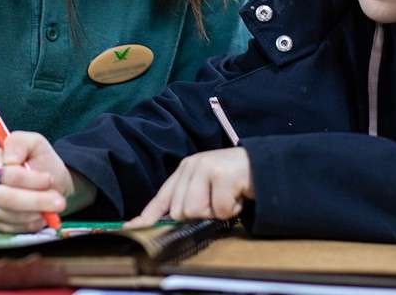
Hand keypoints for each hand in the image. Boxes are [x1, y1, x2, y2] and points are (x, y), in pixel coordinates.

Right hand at [0, 131, 73, 232]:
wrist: (49, 183)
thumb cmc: (39, 161)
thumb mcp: (34, 143)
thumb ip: (20, 142)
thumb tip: (10, 160)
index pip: (7, 175)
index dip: (30, 179)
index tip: (49, 179)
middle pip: (6, 198)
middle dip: (36, 201)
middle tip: (59, 202)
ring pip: (10, 215)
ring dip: (36, 213)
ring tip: (53, 207)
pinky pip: (12, 229)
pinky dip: (30, 224)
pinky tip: (42, 216)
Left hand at [123, 147, 252, 228]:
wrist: (265, 165)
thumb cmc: (234, 182)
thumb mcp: (207, 189)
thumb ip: (187, 202)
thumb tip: (169, 223)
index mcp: (184, 171)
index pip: (161, 198)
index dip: (146, 217)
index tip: (130, 229)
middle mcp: (191, 166)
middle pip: (180, 211)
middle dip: (201, 214)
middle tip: (218, 202)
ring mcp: (206, 168)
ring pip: (196, 211)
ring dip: (216, 212)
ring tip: (228, 198)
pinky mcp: (223, 175)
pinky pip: (220, 210)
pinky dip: (232, 209)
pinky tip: (238, 196)